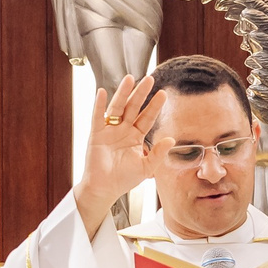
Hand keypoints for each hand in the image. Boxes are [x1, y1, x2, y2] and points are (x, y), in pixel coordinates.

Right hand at [73, 74, 161, 229]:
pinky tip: (102, 93)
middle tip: (150, 79)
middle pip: (133, 107)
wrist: (104, 189)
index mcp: (135, 137)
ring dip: (123, 93)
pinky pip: (97, 116)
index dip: (155, 106)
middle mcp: (123, 130)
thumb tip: (171, 140)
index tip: (163, 94)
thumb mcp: (146, 167)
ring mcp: (109, 130)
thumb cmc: (123, 179)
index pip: (147, 118)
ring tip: (130, 79)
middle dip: (141, 93)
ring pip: (117, 107)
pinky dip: (99, 105)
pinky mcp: (96, 134)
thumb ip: (158, 153)